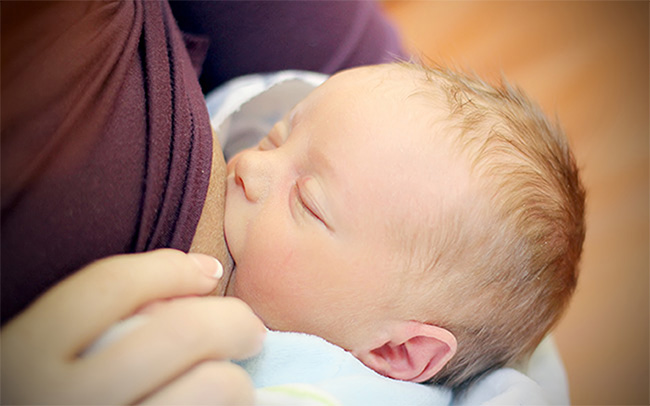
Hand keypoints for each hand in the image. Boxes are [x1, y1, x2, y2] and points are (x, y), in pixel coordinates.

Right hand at [0, 249, 264, 404]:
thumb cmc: (38, 398)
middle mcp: (62, 401)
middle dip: (232, 321)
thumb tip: (190, 286)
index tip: (207, 271)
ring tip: (235, 384)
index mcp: (24, 358)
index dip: (170, 269)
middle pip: (180, 333)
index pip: (111, 285)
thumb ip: (93, 324)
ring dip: (236, 380)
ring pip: (211, 387)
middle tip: (250, 331)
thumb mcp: (39, 360)